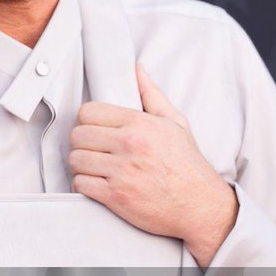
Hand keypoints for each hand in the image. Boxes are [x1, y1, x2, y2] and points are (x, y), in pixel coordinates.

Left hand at [68, 64, 237, 266]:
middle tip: (91, 149)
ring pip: (75, 159)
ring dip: (80, 165)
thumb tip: (138, 70)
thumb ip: (152, 95)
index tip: (93, 130)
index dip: (86, 121)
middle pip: (77, 135)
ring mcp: (122, 171)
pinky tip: (95, 184)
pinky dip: (83, 185)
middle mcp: (129, 144)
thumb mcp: (175, 123)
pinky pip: (81, 184)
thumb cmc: (188, 165)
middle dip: (81, 143)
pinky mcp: (116, 196)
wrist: (200, 205)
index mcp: (140, 123)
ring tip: (92, 167)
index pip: (89, 111)